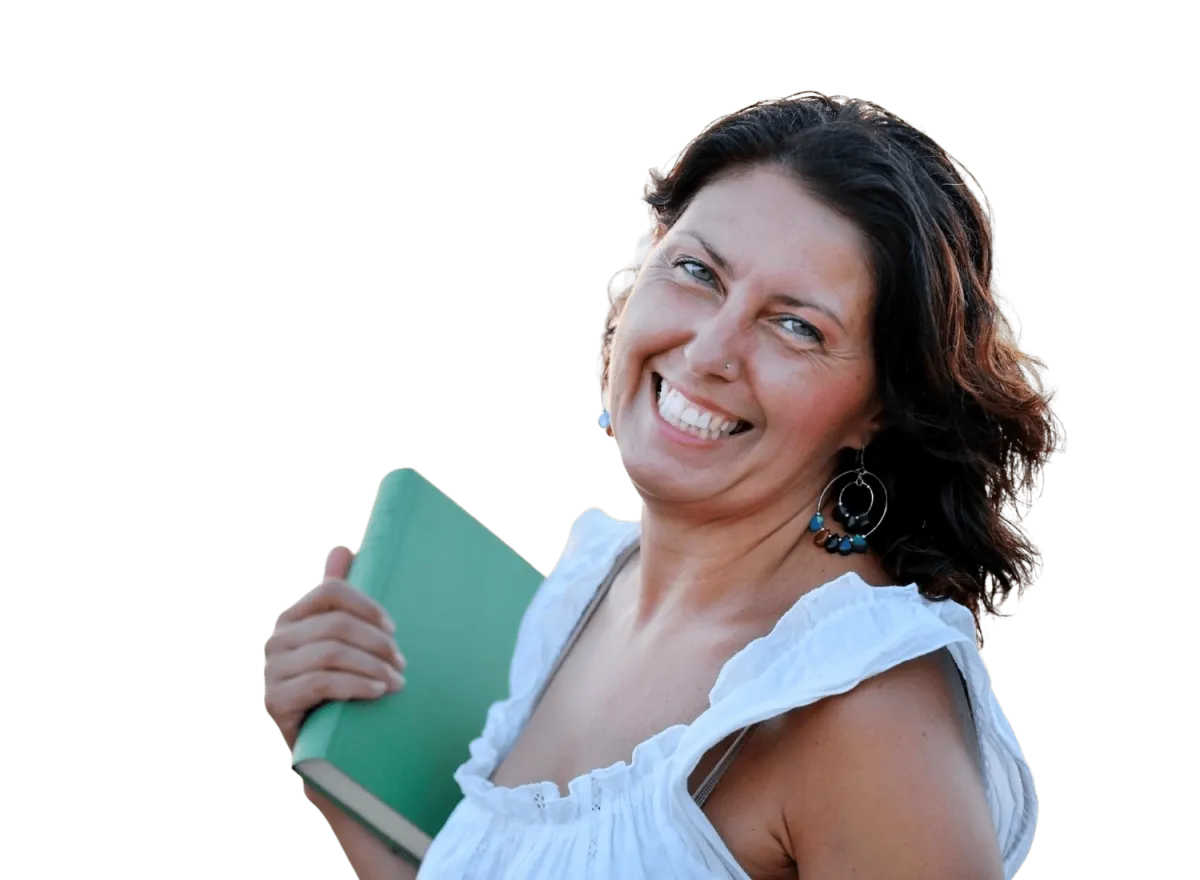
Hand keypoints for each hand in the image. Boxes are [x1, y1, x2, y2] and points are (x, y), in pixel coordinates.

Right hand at [264, 545, 406, 751]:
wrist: (319, 745)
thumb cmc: (338, 686)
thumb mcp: (342, 642)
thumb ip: (341, 598)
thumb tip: (344, 549)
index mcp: (294, 618)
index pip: (332, 591)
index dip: (367, 605)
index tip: (394, 629)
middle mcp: (276, 640)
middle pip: (337, 625)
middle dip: (377, 643)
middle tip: (402, 663)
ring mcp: (271, 671)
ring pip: (332, 654)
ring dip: (373, 666)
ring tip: (398, 681)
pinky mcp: (275, 701)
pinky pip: (321, 682)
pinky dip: (356, 685)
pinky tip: (377, 691)